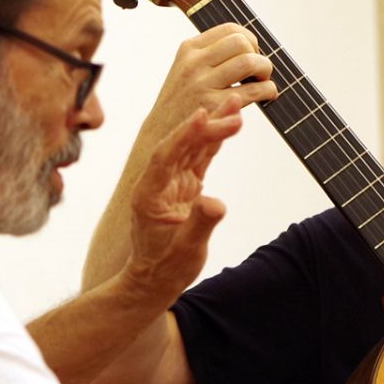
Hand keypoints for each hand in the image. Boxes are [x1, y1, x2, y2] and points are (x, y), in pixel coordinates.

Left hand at [120, 104, 240, 304]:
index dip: (184, 135)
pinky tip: (229, 123)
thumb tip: (216, 204)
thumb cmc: (166, 268)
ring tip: (235, 103)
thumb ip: (201, 224)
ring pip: (193, 146)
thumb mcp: (186, 251)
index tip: (202, 116)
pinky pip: (201, 157)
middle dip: (207, 126)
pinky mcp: (185, 185)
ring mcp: (171, 182)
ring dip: (213, 125)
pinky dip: (214, 141)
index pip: (166, 156)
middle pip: (182, 145)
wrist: (155, 280)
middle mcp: (157, 182)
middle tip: (234, 109)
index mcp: (149, 194)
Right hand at [139, 24, 277, 144]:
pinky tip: (268, 94)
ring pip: (249, 62)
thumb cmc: (180, 102)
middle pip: (242, 42)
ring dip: (265, 70)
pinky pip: (253, 90)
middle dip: (258, 54)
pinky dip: (268, 90)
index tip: (252, 52)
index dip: (249, 38)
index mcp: (189, 49)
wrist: (160, 134)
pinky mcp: (214, 106)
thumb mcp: (185, 69)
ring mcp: (203, 84)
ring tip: (263, 81)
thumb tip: (246, 42)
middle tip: (259, 70)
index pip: (230, 29)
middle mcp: (194, 63)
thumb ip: (209, 55)